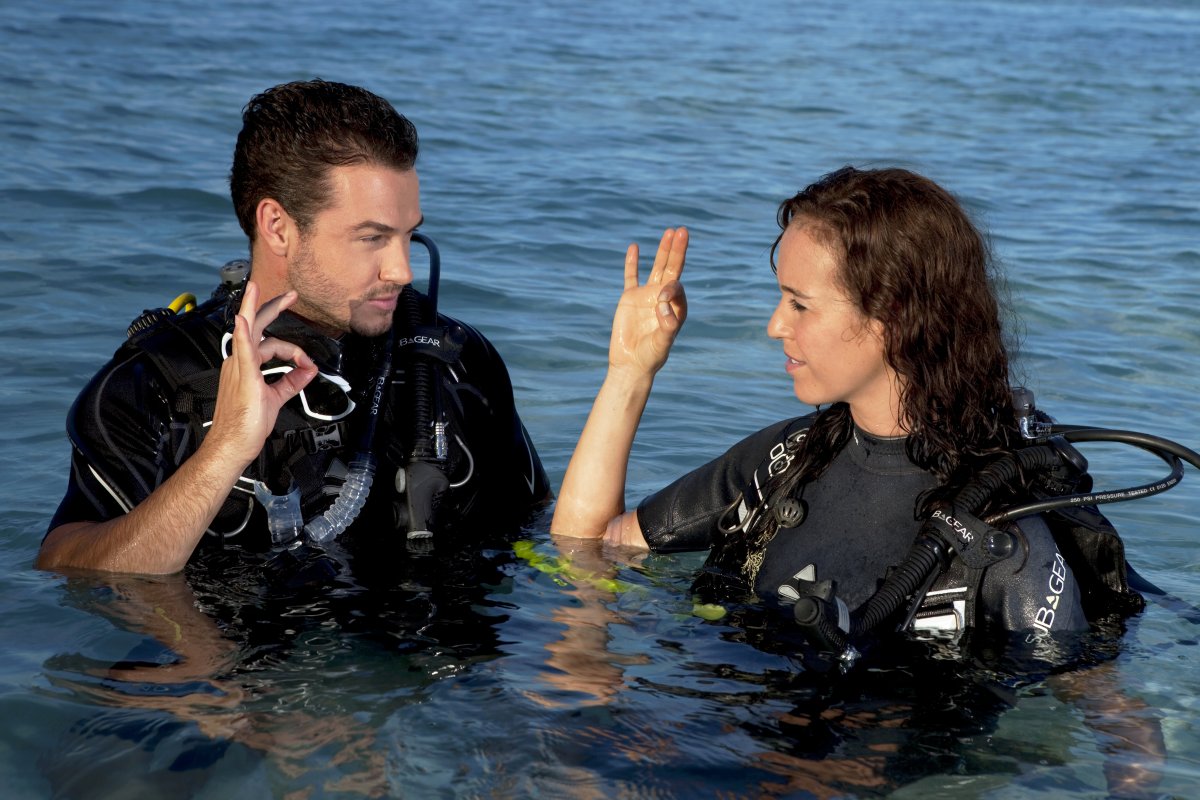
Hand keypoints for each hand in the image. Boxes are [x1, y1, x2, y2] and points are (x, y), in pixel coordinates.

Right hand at [207, 281, 317, 466]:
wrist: (232, 445)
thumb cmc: (247, 425)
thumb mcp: (277, 397)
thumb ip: (292, 381)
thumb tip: (310, 369)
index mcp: (245, 365)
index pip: (270, 344)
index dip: (293, 350)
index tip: (308, 364)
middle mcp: (239, 362)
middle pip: (255, 325)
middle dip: (271, 306)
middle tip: (289, 294)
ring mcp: (238, 368)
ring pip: (248, 331)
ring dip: (257, 308)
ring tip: (260, 290)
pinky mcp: (243, 378)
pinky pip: (243, 352)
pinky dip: (244, 335)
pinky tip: (244, 321)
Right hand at [609, 227, 687, 376]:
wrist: (630, 364)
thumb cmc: (650, 356)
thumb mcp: (663, 343)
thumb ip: (667, 325)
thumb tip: (663, 304)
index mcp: (676, 308)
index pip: (676, 286)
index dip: (670, 288)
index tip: (659, 300)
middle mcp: (663, 298)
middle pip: (673, 269)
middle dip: (677, 250)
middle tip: (683, 231)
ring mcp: (646, 296)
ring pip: (657, 268)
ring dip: (663, 250)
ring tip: (669, 232)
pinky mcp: (630, 298)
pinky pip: (631, 276)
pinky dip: (632, 263)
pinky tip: (635, 247)